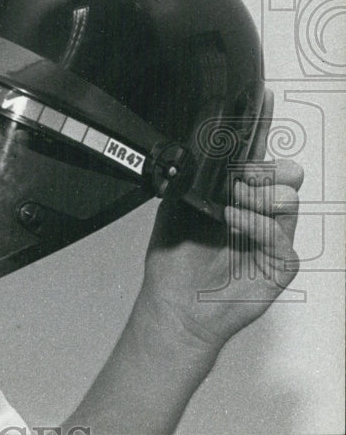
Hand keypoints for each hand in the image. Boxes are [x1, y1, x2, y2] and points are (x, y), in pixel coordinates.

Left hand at [137, 159, 302, 353]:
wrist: (174, 303)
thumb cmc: (175, 261)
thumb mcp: (176, 209)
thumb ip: (193, 183)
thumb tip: (202, 159)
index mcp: (238, 203)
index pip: (262, 172)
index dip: (257, 160)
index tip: (241, 158)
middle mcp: (258, 220)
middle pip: (285, 183)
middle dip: (267, 171)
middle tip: (245, 175)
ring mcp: (270, 243)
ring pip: (289, 205)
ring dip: (261, 195)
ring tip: (233, 198)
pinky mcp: (277, 268)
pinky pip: (281, 239)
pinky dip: (258, 224)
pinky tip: (234, 220)